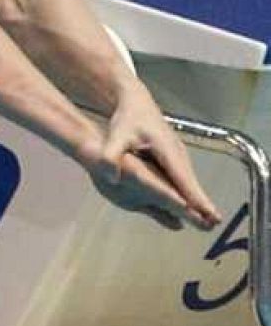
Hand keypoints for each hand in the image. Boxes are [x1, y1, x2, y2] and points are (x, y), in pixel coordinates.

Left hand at [77, 91, 221, 230]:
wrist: (137, 102)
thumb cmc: (127, 119)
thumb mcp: (116, 136)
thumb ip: (111, 155)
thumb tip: (110, 177)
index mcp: (165, 149)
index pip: (182, 177)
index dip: (194, 195)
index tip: (206, 211)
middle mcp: (176, 152)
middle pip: (191, 181)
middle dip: (203, 202)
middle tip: (214, 223)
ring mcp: (178, 154)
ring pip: (189, 180)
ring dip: (199, 198)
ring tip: (210, 220)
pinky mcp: (174, 156)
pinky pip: (184, 177)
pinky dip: (191, 191)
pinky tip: (194, 206)